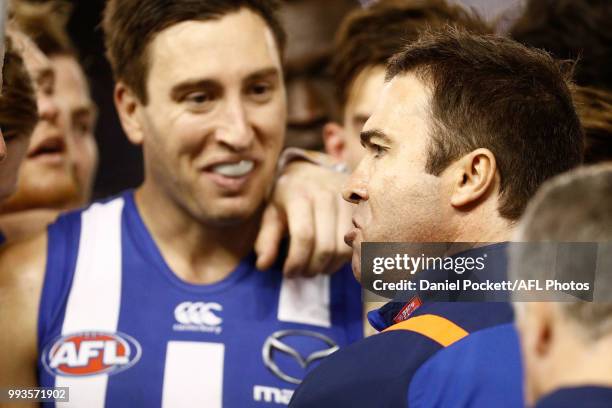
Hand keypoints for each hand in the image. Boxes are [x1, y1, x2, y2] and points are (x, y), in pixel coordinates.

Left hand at [255, 161, 351, 276]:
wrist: (312, 169)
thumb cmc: (288, 196)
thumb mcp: (271, 213)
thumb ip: (266, 240)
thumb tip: (263, 265)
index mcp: (300, 195)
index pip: (303, 237)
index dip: (296, 262)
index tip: (288, 273)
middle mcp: (326, 195)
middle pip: (326, 246)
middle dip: (312, 268)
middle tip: (302, 273)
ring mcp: (346, 202)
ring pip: (344, 248)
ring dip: (329, 266)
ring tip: (316, 268)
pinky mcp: (360, 209)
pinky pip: (357, 244)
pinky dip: (343, 260)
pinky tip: (330, 260)